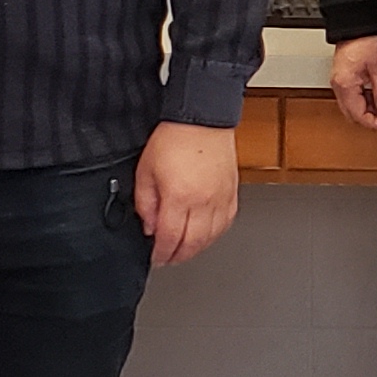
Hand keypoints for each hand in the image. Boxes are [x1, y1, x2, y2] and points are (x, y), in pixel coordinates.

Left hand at [135, 121, 240, 265]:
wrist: (202, 118)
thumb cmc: (174, 138)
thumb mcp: (145, 170)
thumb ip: (145, 202)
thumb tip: (150, 225)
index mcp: (179, 196)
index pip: (170, 237)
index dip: (161, 253)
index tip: (156, 257)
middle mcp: (203, 201)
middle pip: (193, 243)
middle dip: (178, 256)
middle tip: (169, 258)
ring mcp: (221, 198)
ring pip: (212, 237)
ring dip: (197, 248)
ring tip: (185, 249)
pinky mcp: (232, 193)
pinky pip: (226, 223)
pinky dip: (214, 234)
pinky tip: (205, 234)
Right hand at [330, 34, 376, 131]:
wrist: (358, 25)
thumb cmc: (366, 41)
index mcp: (345, 85)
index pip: (358, 115)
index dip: (374, 123)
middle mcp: (338, 86)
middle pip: (352, 114)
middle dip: (370, 119)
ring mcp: (339, 82)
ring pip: (352, 107)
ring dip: (367, 110)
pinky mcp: (343, 78)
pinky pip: (352, 97)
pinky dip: (364, 100)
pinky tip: (376, 96)